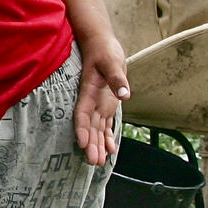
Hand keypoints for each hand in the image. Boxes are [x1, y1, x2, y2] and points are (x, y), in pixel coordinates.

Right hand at [74, 32, 129, 166]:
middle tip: (93, 162)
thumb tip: (124, 96)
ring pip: (97, 129)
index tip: (82, 144)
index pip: (83, 114)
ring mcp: (98, 104)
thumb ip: (117, 79)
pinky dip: (107, 136)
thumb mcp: (112, 62)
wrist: (101, 44)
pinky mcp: (105, 104)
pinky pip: (105, 124)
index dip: (82, 129)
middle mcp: (91, 102)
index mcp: (88, 92)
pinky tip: (111, 149)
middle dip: (91, 144)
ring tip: (100, 162)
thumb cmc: (104, 51)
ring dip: (98, 144)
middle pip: (90, 127)